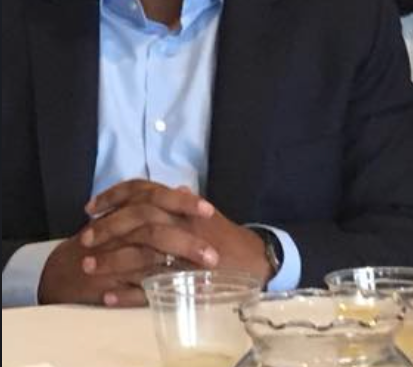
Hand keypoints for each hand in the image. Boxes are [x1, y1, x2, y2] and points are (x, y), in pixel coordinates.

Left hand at [39, 180, 271, 306]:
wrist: (255, 264)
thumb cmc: (228, 239)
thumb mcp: (208, 215)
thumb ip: (187, 203)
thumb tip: (176, 188)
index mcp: (185, 206)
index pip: (146, 191)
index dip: (115, 196)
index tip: (91, 207)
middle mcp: (182, 225)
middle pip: (139, 219)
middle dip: (108, 227)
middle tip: (84, 239)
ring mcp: (182, 254)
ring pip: (141, 253)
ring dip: (111, 260)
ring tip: (88, 268)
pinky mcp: (182, 282)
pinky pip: (150, 288)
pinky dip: (126, 293)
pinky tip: (107, 296)